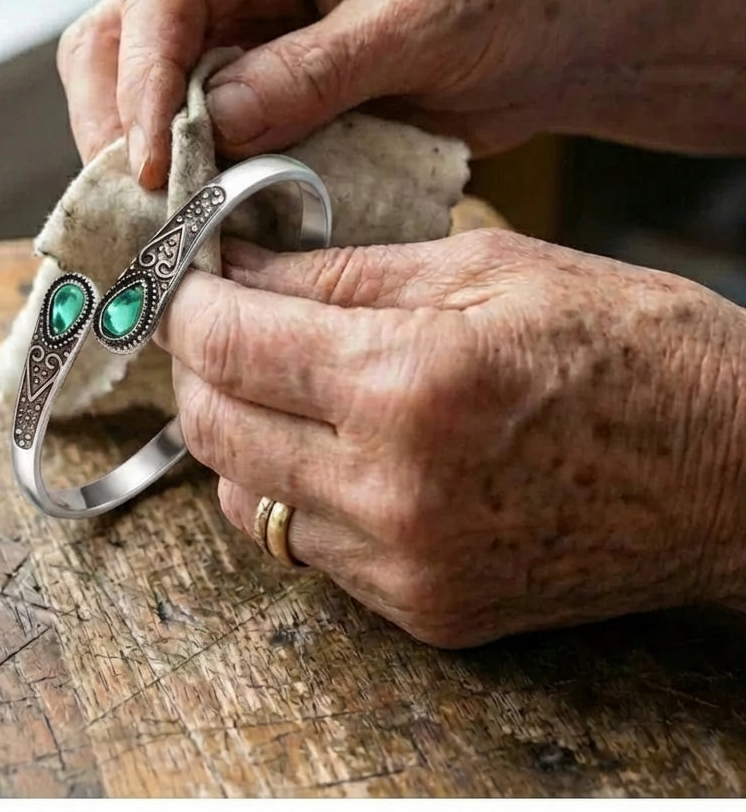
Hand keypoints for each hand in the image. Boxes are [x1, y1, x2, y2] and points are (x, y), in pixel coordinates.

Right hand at [58, 0, 602, 186]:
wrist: (549, 36)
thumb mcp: (418, 24)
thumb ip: (314, 71)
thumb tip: (214, 123)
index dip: (143, 83)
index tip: (150, 165)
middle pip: (122, 39)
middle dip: (119, 124)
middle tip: (139, 204)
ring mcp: (241, 31)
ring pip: (142, 90)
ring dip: (142, 156)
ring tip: (162, 219)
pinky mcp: (257, 88)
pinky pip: (194, 131)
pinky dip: (188, 175)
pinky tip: (198, 213)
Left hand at [155, 231, 745, 646]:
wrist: (738, 472)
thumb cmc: (634, 346)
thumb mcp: (488, 267)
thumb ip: (345, 273)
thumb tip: (244, 267)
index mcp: (412, 384)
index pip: (231, 342)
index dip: (189, 300)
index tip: (188, 277)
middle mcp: (394, 492)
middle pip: (214, 428)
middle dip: (198, 364)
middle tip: (221, 320)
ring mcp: (407, 567)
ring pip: (244, 497)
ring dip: (238, 431)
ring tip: (279, 381)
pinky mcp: (426, 612)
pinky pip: (307, 548)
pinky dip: (293, 490)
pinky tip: (333, 445)